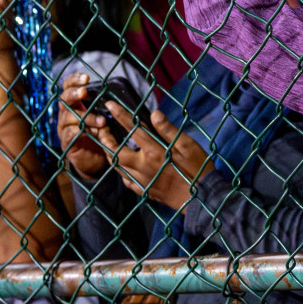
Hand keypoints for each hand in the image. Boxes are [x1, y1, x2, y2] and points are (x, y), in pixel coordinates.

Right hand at [58, 73, 109, 178]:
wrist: (96, 160)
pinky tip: (94, 133)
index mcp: (75, 104)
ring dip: (86, 117)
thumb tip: (118, 98)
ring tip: (102, 121)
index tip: (86, 78)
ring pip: (69, 117)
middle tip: (84, 92)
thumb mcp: (104, 118)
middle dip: (74, 93)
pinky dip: (82, 132)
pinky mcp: (66, 143)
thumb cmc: (101, 135)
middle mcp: (66, 114)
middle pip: (63, 98)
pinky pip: (70, 134)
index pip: (68, 86)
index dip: (74, 80)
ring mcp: (64, 128)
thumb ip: (105, 108)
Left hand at [83, 99, 212, 210]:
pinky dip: (121, 171)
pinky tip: (124, 167)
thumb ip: (169, 130)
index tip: (109, 104)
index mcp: (154, 152)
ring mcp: (142, 180)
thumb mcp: (188, 146)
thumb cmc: (197, 169)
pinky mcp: (144, 191)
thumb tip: (155, 113)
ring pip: (118, 167)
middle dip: (105, 139)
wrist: (201, 199)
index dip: (120, 115)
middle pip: (116, 152)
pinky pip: (126, 181)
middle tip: (102, 130)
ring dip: (111, 155)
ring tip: (109, 145)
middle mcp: (143, 166)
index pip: (133, 129)